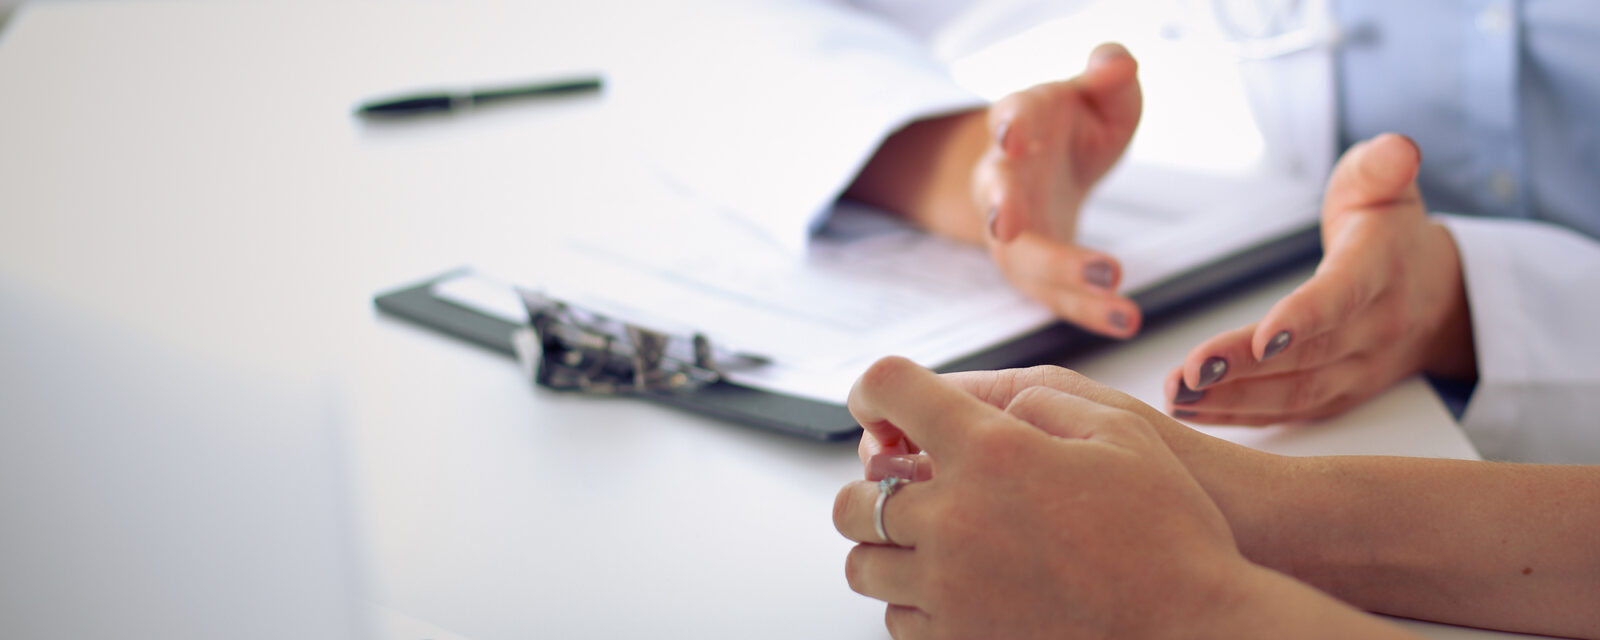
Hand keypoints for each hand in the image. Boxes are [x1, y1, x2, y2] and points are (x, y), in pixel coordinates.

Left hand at [835, 357, 1246, 638]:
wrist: (1193, 625)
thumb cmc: (1170, 529)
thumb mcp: (1119, 428)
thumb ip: (1040, 403)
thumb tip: (987, 409)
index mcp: (992, 451)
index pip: (890, 391)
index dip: (876, 388)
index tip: (878, 403)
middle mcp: (956, 520)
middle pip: (855, 498)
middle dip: (872, 487)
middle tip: (905, 487)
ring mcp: (951, 589)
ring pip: (865, 567)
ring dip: (885, 548)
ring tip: (926, 543)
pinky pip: (898, 620)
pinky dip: (911, 601)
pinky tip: (951, 589)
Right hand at [845, 44, 1142, 337]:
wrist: (1047, 164)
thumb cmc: (1075, 123)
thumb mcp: (1099, 93)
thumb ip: (1110, 75)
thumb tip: (1117, 64)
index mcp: (1018, 123)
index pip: (1009, 118)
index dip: (1009, 125)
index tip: (1012, 136)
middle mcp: (1003, 179)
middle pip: (999, 200)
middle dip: (1013, 215)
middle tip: (1017, 226)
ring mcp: (1012, 230)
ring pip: (1021, 260)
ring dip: (1062, 279)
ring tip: (1115, 295)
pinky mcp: (1033, 268)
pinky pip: (1055, 296)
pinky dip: (1089, 312)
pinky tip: (1127, 320)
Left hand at [1164, 133, 1476, 425]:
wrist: (1436, 296)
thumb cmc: (1388, 230)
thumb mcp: (1386, 184)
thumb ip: (1382, 165)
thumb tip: (1398, 150)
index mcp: (1381, 270)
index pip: (1342, 297)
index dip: (1305, 318)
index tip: (1264, 336)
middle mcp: (1374, 329)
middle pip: (1306, 355)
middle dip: (1244, 367)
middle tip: (1189, 372)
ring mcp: (1357, 371)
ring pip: (1293, 393)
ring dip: (1231, 399)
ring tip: (1177, 394)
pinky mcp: (1335, 396)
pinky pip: (1284, 413)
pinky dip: (1236, 416)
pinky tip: (1191, 412)